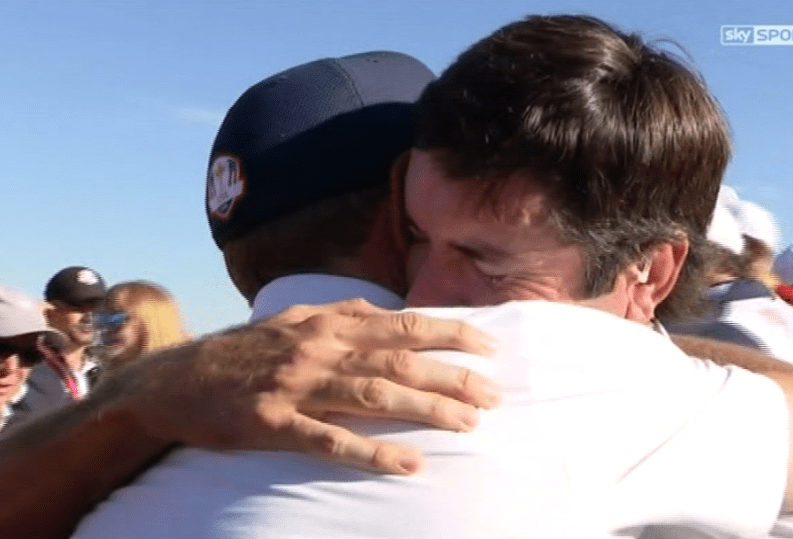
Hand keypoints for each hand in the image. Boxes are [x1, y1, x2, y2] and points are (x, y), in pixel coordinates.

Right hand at [102, 299, 499, 474]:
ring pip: (375, 395)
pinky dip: (372, 452)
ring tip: (468, 423)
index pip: (404, 324)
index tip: (491, 347)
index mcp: (328, 323)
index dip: (451, 333)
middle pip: (400, 361)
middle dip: (454, 375)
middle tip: (495, 395)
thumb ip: (342, 314)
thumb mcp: (294, 318)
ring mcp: (296, 385)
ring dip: (426, 409)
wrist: (175, 380)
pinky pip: (330, 440)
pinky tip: (409, 464)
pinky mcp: (273, 423)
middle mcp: (319, 348)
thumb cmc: (244, 350)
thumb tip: (386, 312)